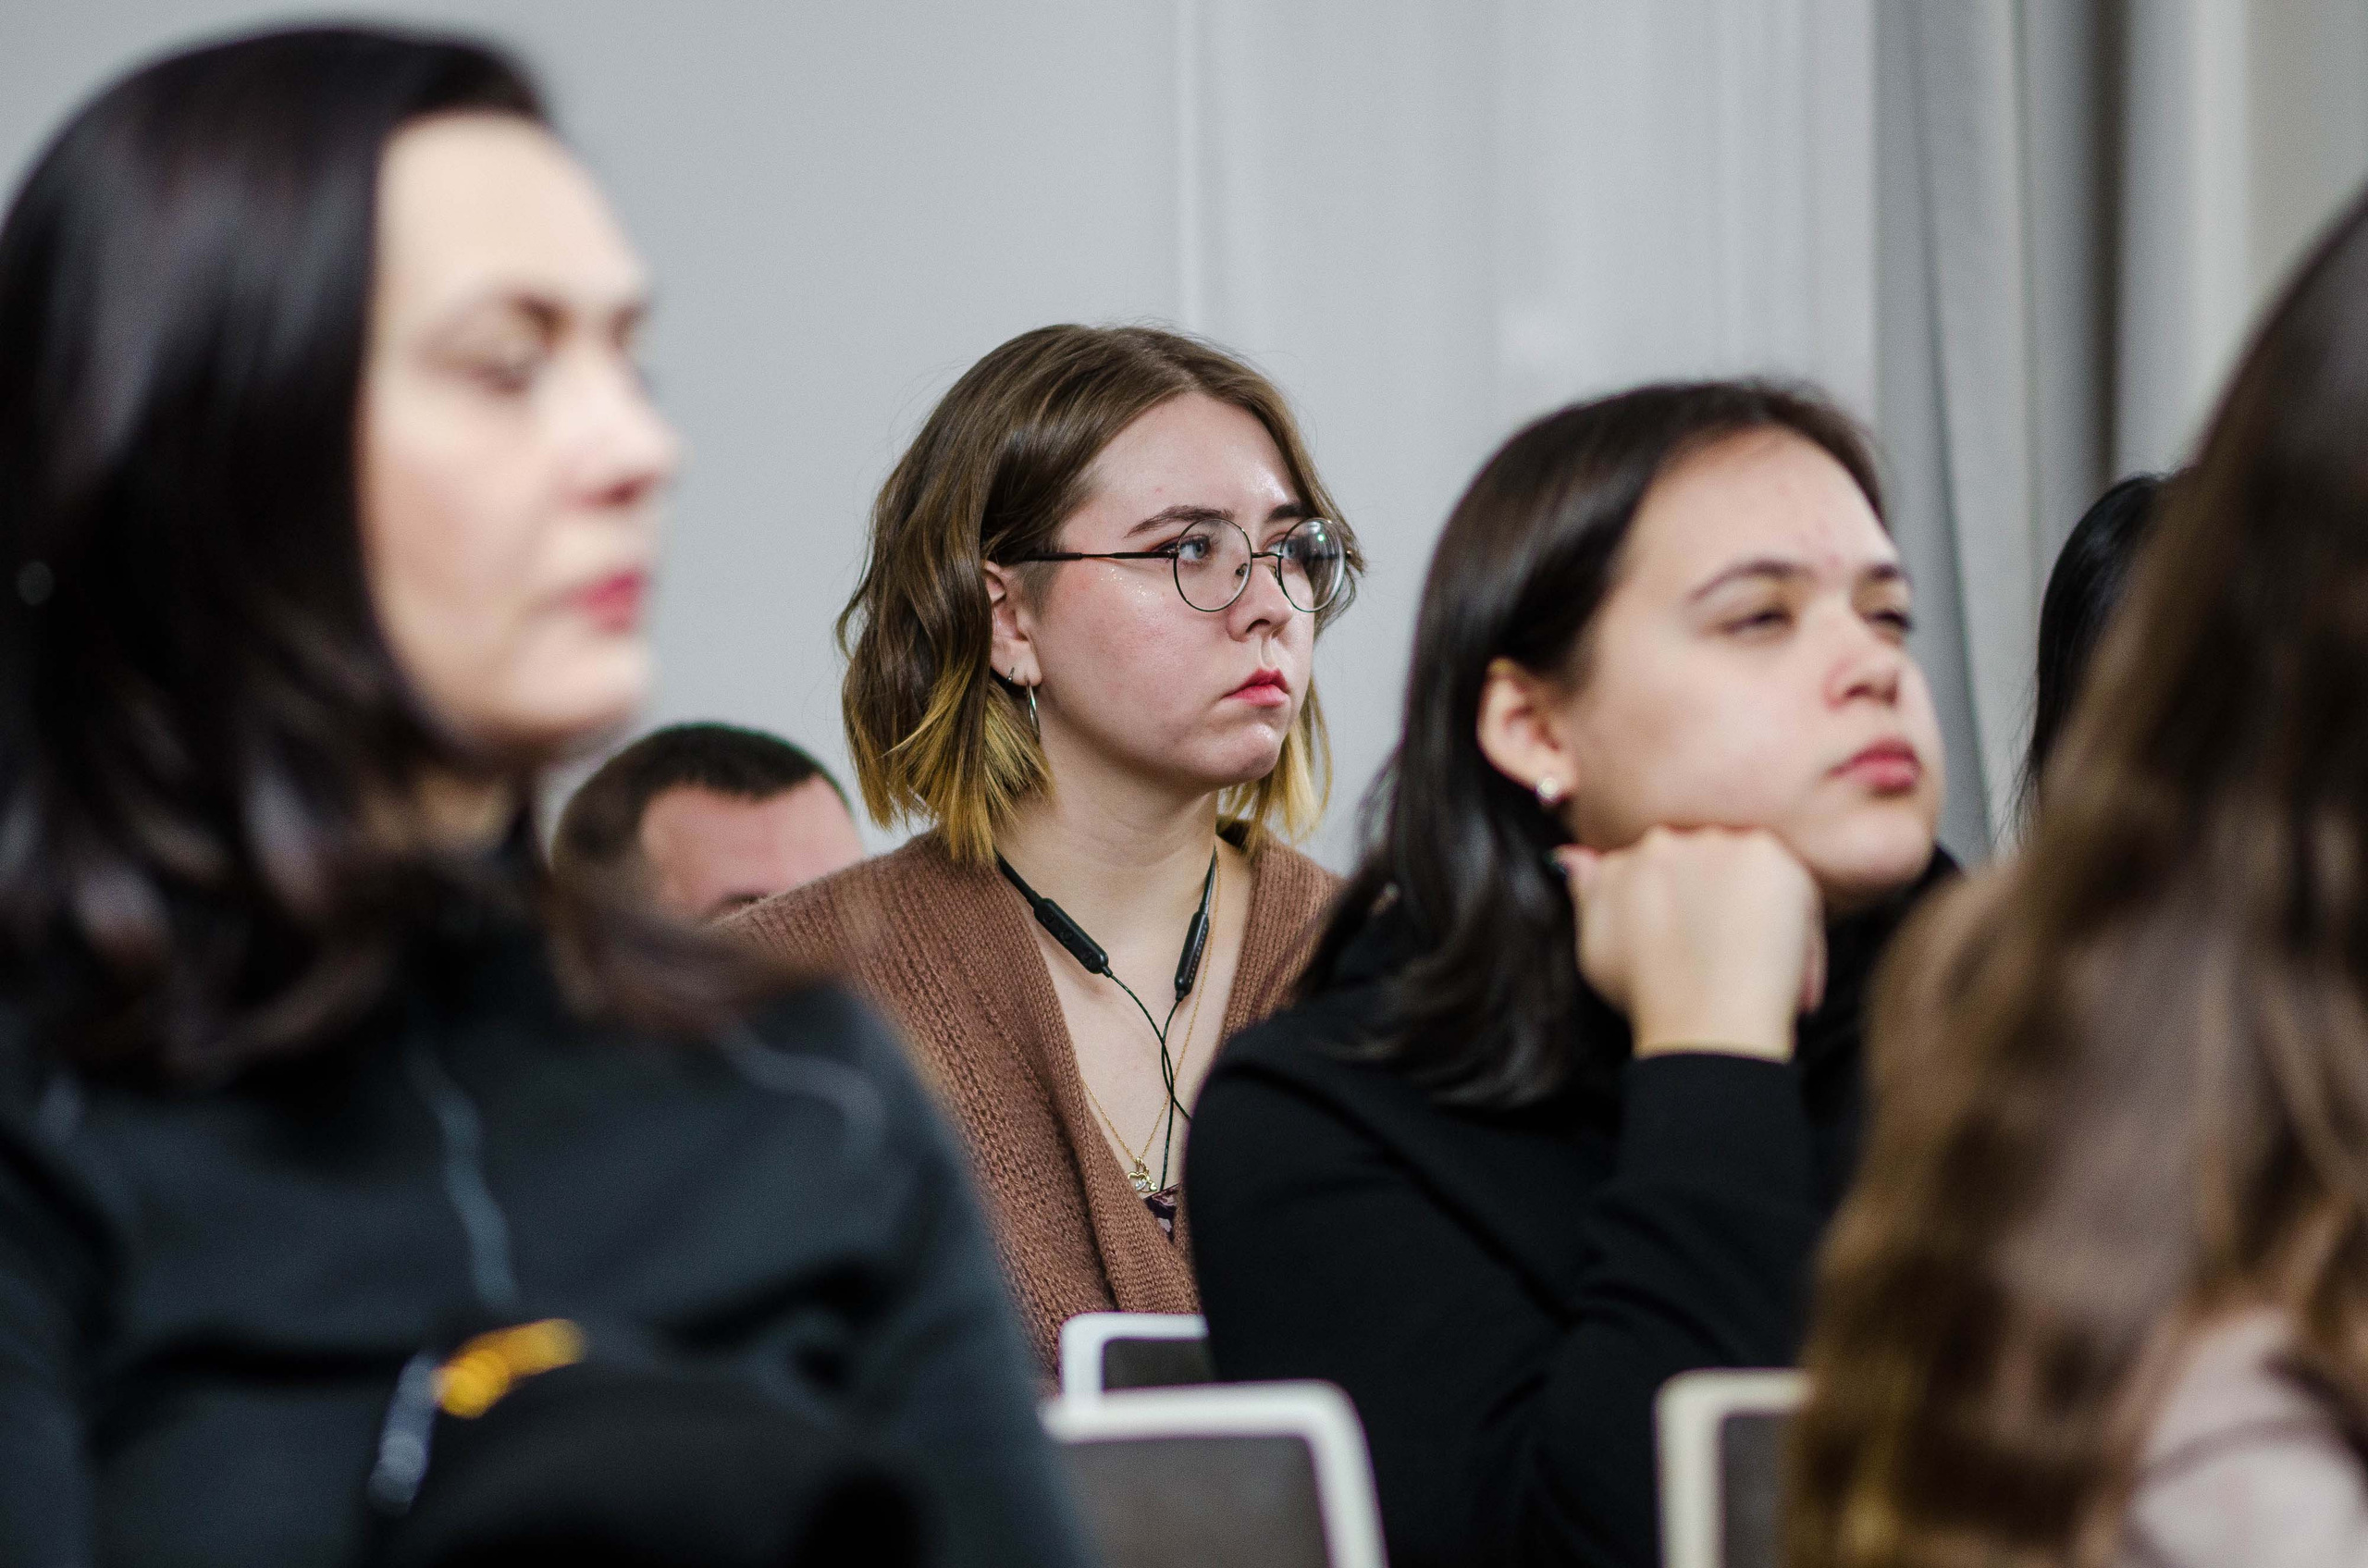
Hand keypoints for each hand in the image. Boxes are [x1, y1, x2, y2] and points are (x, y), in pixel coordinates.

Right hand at [1552, 826, 1824, 1062]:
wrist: (1704, 1021)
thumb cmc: (1646, 994)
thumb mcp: (1593, 943)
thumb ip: (1587, 891)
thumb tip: (1568, 856)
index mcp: (1625, 859)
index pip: (1659, 870)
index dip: (1680, 911)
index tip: (1690, 947)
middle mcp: (1670, 840)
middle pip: (1702, 864)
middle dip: (1716, 906)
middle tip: (1720, 962)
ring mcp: (1720, 846)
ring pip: (1749, 877)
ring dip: (1756, 917)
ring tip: (1751, 973)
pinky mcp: (1770, 857)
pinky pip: (1792, 889)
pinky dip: (1796, 930)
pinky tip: (1781, 972)